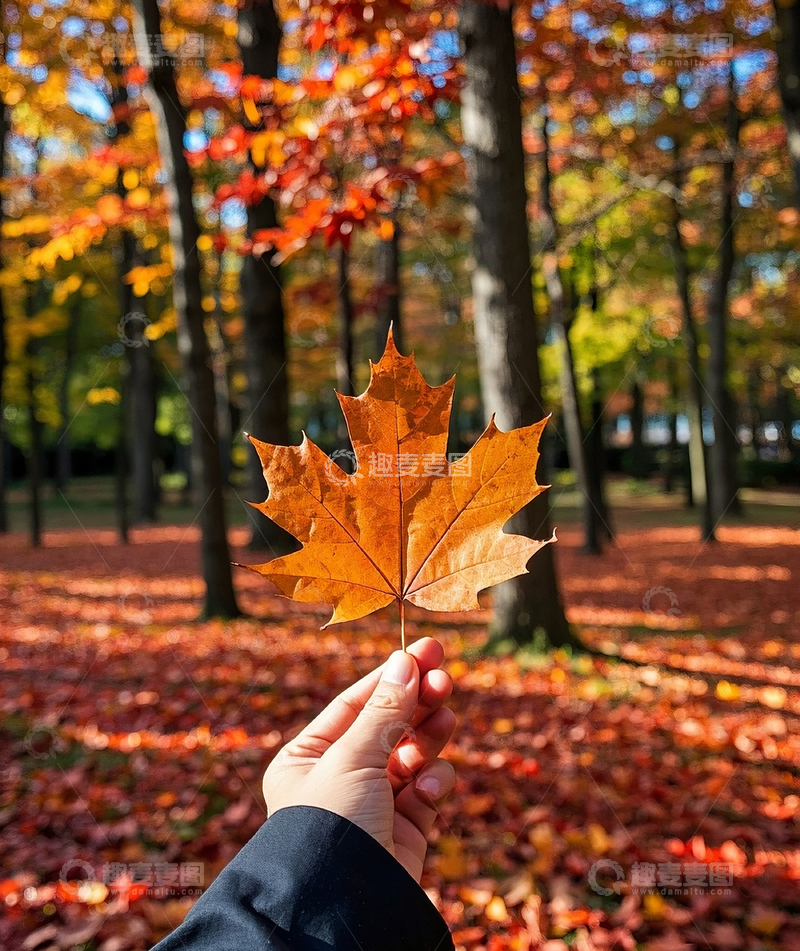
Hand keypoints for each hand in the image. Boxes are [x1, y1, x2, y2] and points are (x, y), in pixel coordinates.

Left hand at [263, 637, 455, 881]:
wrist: (344, 904)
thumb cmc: (331, 823)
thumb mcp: (353, 756)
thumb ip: (386, 710)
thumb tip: (406, 661)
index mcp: (309, 757)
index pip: (355, 704)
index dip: (392, 676)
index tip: (425, 650)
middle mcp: (339, 778)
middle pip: (388, 725)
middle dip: (418, 701)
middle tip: (445, 677)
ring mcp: (374, 804)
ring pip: (412, 754)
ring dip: (430, 733)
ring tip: (448, 714)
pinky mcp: (405, 829)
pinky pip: (426, 791)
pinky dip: (433, 783)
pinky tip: (430, 785)